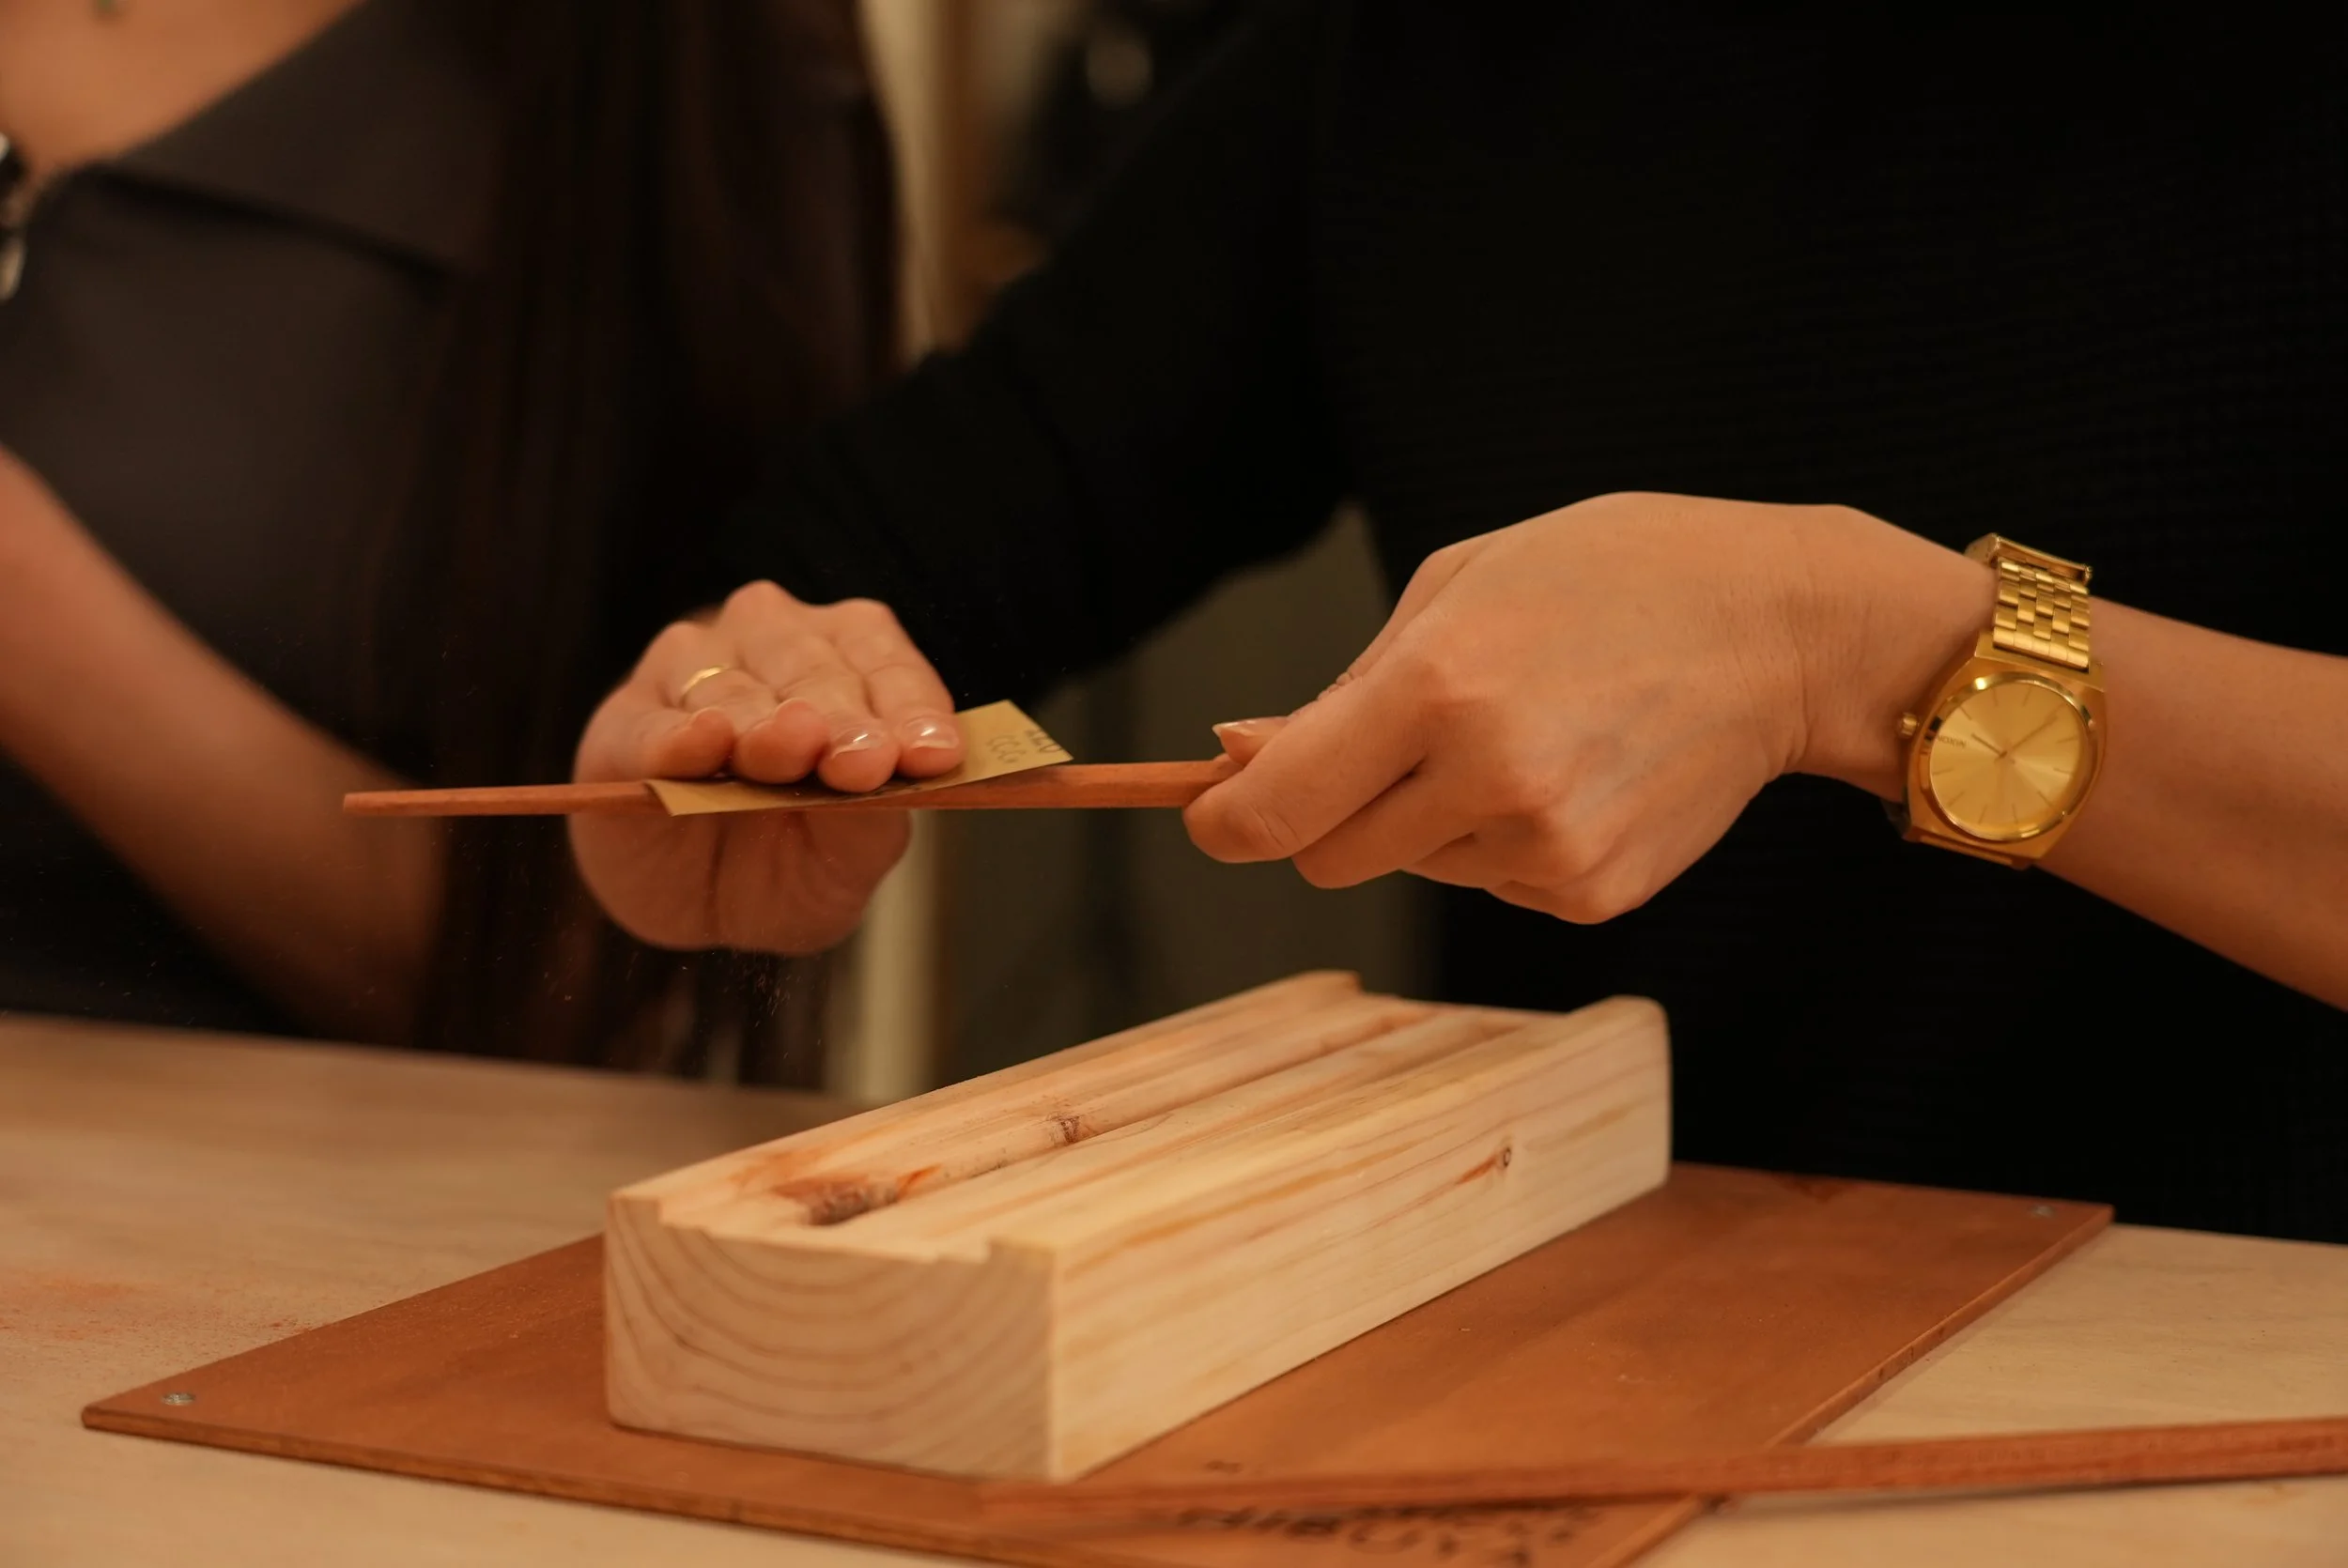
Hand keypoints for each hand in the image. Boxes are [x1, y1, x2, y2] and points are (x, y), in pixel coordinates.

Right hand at [570, 582, 963, 952]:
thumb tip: (873, 775)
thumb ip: (867, 823)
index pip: (888, 666)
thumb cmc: (788, 866)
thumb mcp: (845, 865)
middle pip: (815, 669)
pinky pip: (653, 724)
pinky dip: (677, 735)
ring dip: (765, 722)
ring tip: (785, 755)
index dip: (913, 709)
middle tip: (863, 764)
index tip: (932, 754)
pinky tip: (702, 744)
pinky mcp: (625, 722)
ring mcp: (693, 674)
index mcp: (849, 666)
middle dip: (844, 720)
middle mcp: (773, 647)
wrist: (697, 908)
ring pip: (736, 687)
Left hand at [1185, 493, 1987, 921]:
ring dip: (1429, 818)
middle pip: (1328, 858)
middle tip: (1391, 746)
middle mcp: (1489, 781)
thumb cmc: (1610, 579)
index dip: (1224, 821)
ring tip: (1522, 733)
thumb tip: (1240, 759)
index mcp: (1438, 689)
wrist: (1781, 632)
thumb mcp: (1458, 586)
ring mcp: (1546, 847)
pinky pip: (1491, 885)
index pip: (1277, 810)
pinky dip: (1502, 841)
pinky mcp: (1591, 894)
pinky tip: (1571, 773)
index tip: (1211, 811)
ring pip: (1414, 868)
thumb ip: (1342, 691)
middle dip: (1326, 815)